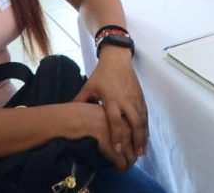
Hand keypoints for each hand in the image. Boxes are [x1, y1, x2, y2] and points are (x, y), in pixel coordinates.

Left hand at [73, 47, 146, 171]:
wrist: (117, 59)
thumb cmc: (101, 74)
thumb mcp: (88, 87)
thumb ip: (80, 101)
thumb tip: (66, 115)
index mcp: (111, 99)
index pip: (115, 120)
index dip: (117, 136)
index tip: (118, 150)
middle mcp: (125, 100)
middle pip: (133, 123)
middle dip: (135, 140)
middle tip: (136, 156)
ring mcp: (135, 98)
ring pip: (142, 120)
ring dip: (143, 136)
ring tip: (142, 151)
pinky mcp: (141, 96)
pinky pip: (145, 114)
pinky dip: (146, 127)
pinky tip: (146, 137)